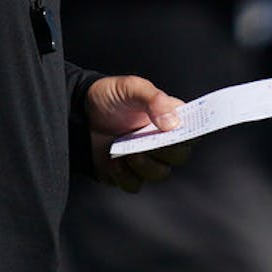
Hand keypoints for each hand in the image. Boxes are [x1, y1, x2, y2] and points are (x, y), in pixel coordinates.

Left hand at [85, 75, 189, 191]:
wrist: (78, 113)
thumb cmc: (108, 97)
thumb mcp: (130, 87)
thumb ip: (153, 99)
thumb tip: (173, 122)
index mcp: (168, 117)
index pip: (192, 130)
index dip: (193, 135)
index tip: (182, 134)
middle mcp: (160, 140)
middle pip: (179, 155)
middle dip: (166, 152)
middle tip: (149, 144)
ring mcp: (145, 158)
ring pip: (159, 173)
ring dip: (146, 166)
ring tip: (128, 153)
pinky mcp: (128, 173)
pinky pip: (135, 184)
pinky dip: (126, 176)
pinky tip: (114, 162)